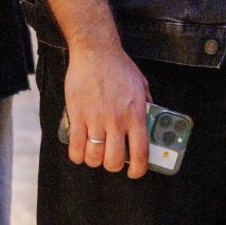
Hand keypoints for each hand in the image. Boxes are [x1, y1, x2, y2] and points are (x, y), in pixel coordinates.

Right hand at [63, 39, 150, 177]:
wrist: (96, 52)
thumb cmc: (120, 67)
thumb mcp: (142, 86)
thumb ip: (146, 106)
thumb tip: (150, 122)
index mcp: (136, 115)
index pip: (140, 152)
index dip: (138, 169)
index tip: (135, 172)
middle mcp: (117, 121)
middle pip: (114, 160)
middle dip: (113, 165)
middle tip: (111, 159)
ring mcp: (96, 119)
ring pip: (94, 157)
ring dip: (94, 160)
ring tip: (94, 154)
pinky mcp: (77, 116)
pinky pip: (75, 147)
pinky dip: (77, 155)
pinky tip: (80, 151)